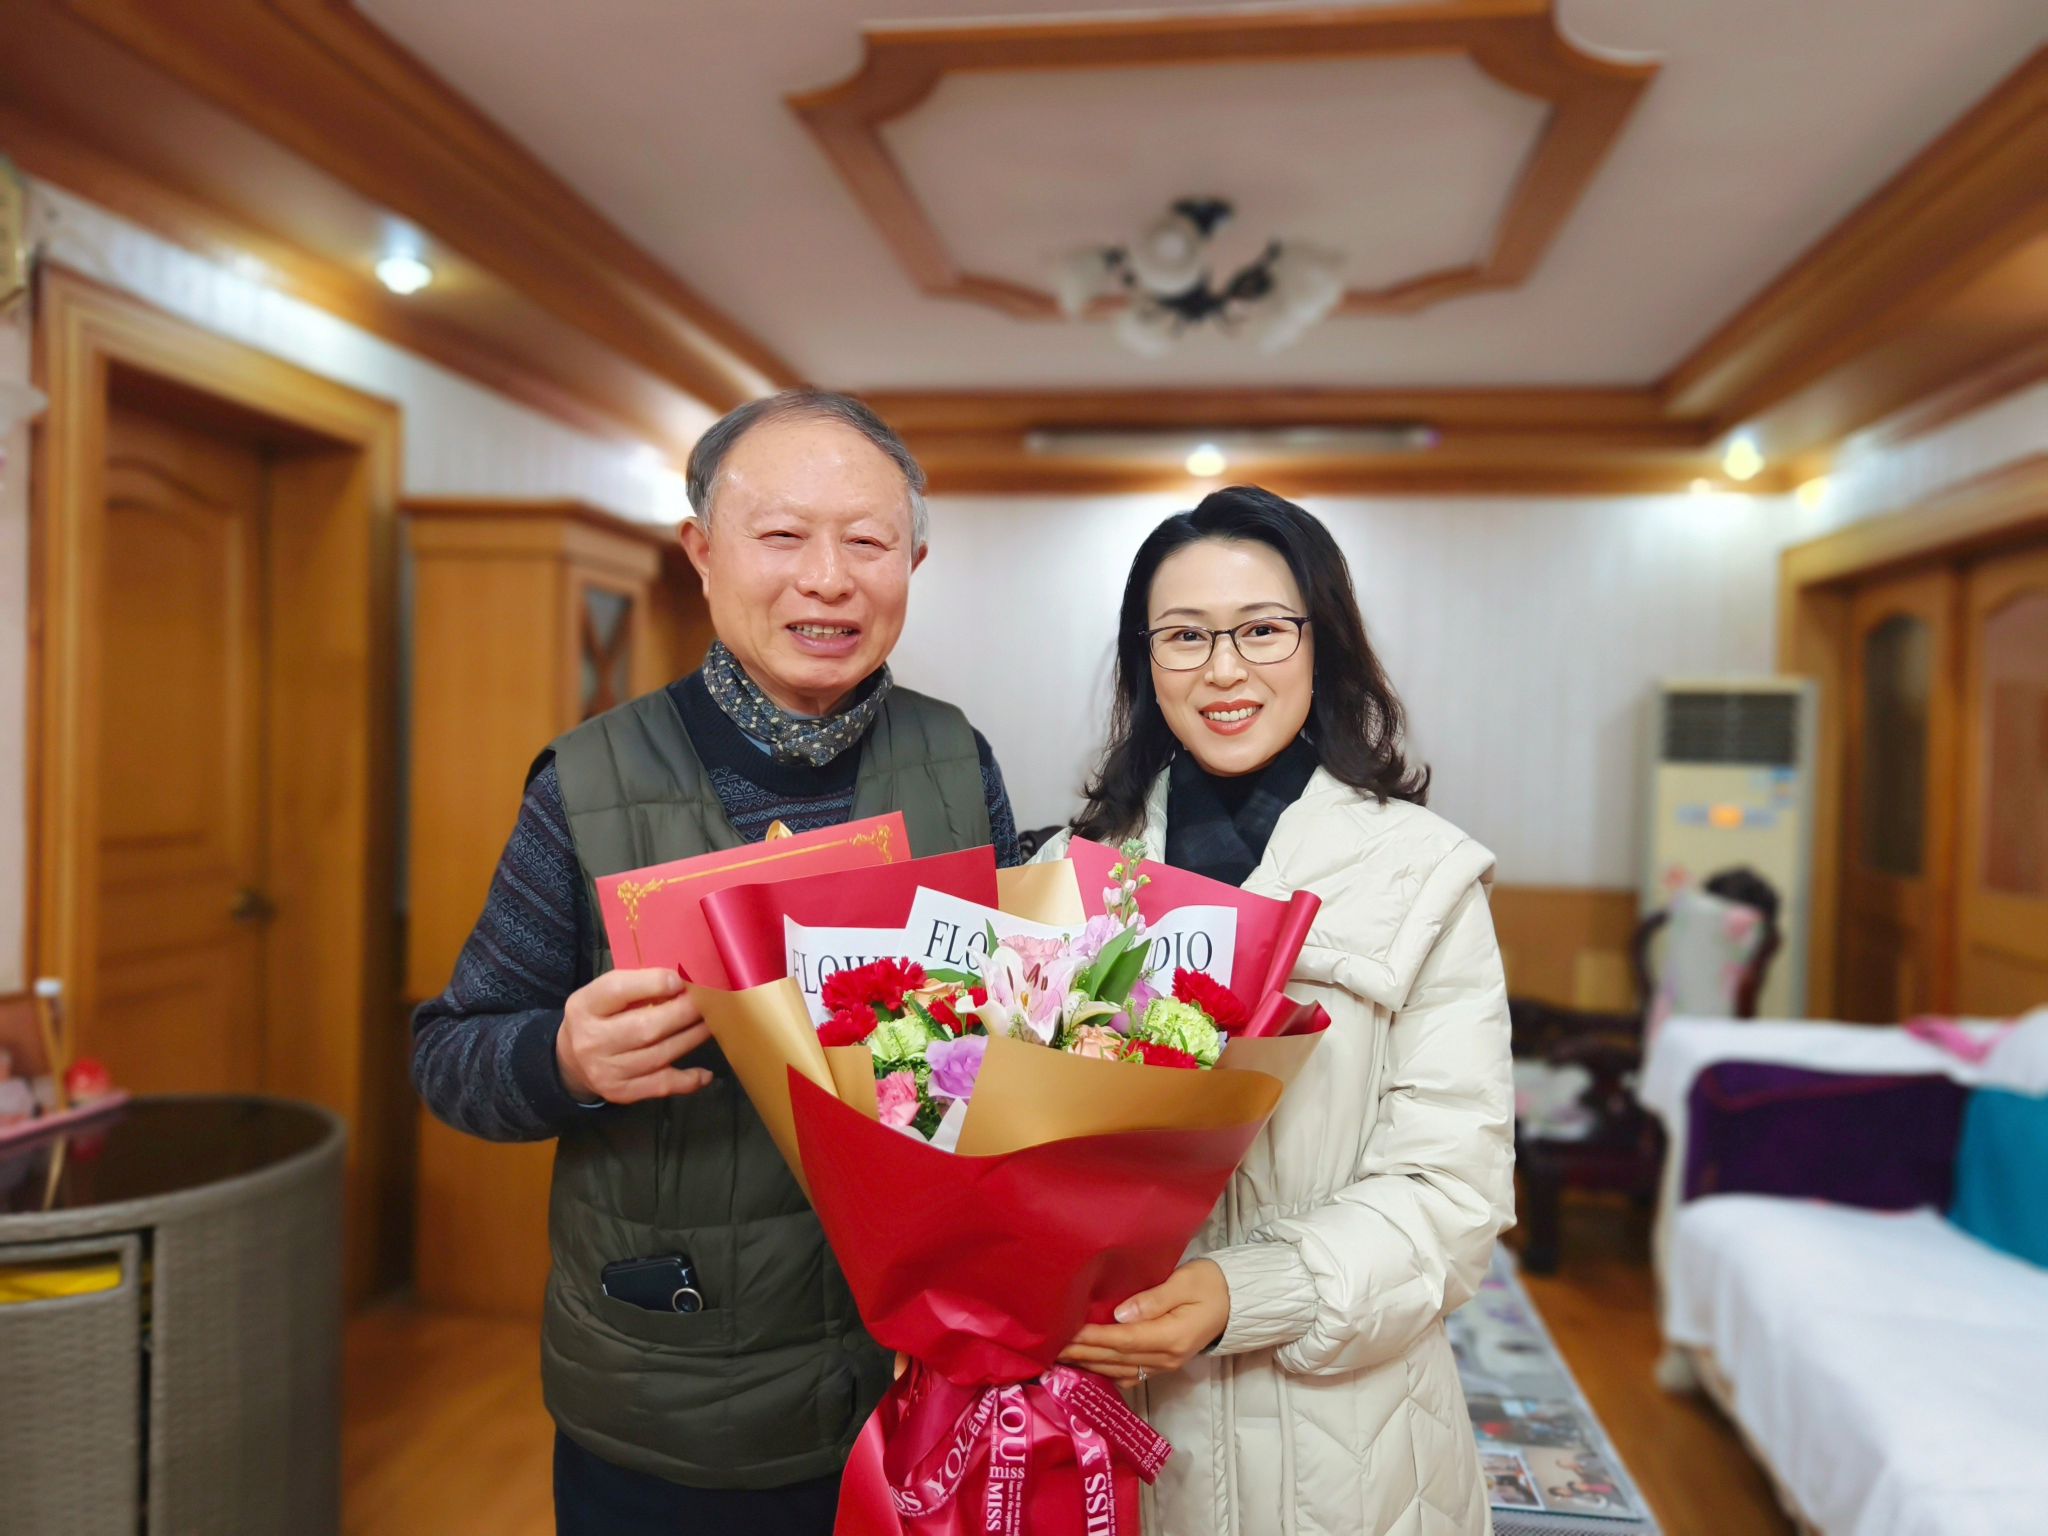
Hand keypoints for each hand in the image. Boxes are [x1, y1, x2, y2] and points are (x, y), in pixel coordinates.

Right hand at [555, 968, 712, 1104]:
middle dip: (684, 1013)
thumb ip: (637, 985)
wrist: (573, 1061)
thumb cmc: (600, 1017)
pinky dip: (688, 1080)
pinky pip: (661, 1086)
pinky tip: (705, 1074)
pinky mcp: (621, 1093)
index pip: (617, 990)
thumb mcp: (605, 994)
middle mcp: (592, 1041)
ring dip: (692, 1039)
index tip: (680, 980)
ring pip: (659, 1056)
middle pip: (645, 1027)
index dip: (653, 983)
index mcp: (585, 1006)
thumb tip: (684, 982)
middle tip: (710, 1002)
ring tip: (712, 1024)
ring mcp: (606, 1071)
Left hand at [1056, 1259, 1229, 1385]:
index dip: (1093, 1339)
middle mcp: (1166, 1357)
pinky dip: (1106, 1371)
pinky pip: (1130, 1373)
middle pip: (1117, 1359)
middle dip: (1083, 1354)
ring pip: (1120, 1369)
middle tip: (1052, 1349)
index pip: (1124, 1340)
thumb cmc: (1211, 1285)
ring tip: (1062, 1358)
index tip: (1067, 1334)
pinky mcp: (1163, 1363)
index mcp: (1172, 1337)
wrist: (1236, 1302)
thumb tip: (1121, 1314)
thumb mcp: (1186, 1282)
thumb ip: (1154, 1298)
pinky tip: (1089, 1366)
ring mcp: (1165, 1365)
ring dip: (1090, 1365)